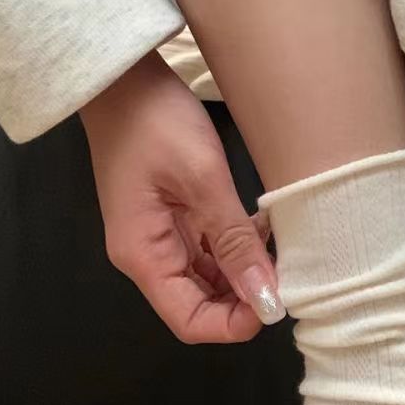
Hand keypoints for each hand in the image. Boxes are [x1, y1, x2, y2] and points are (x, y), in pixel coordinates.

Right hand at [80, 52, 283, 343]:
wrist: (122, 79)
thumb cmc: (154, 121)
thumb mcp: (203, 180)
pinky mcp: (170, 226)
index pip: (189, 322)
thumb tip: (265, 297)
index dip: (233, 325)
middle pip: (199, 307)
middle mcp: (147, 260)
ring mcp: (158, 243)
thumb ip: (235, 243)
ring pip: (206, 283)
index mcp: (144, 257)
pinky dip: (234, 253)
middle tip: (282, 274)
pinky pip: (205, 256)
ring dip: (242, 275)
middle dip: (242, 300)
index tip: (273, 304)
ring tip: (273, 250)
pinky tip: (257, 232)